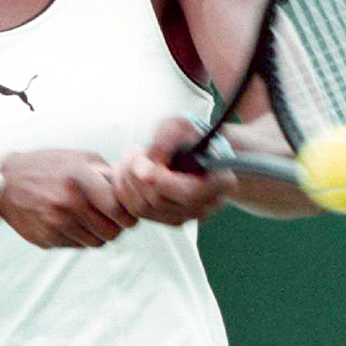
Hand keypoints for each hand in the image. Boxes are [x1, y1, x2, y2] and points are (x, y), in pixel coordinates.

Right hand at [0, 150, 137, 248]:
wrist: (4, 183)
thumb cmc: (46, 166)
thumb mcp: (78, 158)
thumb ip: (107, 172)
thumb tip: (131, 188)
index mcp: (80, 179)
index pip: (119, 209)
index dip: (129, 216)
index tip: (129, 215)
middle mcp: (69, 203)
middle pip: (111, 232)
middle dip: (117, 228)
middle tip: (114, 221)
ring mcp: (56, 224)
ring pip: (96, 243)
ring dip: (99, 234)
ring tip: (92, 220)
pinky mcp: (47, 239)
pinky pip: (77, 246)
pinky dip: (80, 238)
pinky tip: (72, 223)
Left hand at [113, 118, 236, 224]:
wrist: (193, 148)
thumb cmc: (189, 135)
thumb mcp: (180, 126)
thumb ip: (166, 139)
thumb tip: (149, 162)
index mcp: (221, 182)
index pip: (187, 193)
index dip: (158, 178)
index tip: (139, 158)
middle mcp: (207, 205)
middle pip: (160, 201)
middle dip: (136, 175)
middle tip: (131, 152)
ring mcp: (188, 216)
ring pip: (145, 209)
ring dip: (127, 182)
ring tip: (127, 159)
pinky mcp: (169, 219)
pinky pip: (138, 213)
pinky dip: (125, 193)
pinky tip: (124, 173)